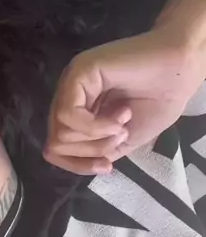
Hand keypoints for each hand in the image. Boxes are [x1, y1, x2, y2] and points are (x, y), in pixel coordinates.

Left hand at [44, 19, 205, 175]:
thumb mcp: (124, 139)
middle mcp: (69, 96)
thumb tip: (76, 161)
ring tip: (123, 125)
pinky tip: (120, 119)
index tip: (107, 166)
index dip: (78, 164)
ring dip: (97, 139)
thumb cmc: (158, 101)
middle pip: (56, 142)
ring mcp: (71, 83)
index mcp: (78, 110)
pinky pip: (69, 115)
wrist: (180, 70)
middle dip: (92, 152)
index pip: (57, 147)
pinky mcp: (78, 73)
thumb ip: (98, 149)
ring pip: (60, 133)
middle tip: (122, 137)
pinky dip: (95, 127)